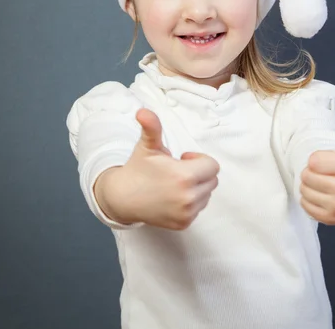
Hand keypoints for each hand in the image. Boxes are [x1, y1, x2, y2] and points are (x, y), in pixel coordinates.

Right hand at [95, 108, 219, 229]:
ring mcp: (187, 213)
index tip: (182, 159)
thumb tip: (143, 111)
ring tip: (175, 184)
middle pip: (212, 180)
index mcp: (184, 176)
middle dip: (199, 173)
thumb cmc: (138, 168)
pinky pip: (199, 209)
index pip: (212, 166)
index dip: (198, 160)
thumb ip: (152, 127)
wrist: (122, 198)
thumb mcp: (147, 146)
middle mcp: (189, 198)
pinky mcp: (184, 224)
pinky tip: (173, 197)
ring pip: (206, 195)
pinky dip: (191, 202)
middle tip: (178, 171)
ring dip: (197, 188)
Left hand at [299, 108, 334, 224]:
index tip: (331, 160)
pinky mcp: (330, 220)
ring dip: (310, 185)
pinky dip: (310, 199)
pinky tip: (323, 195)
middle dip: (314, 171)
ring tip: (326, 182)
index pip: (313, 161)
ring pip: (304, 190)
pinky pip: (305, 205)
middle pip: (306, 176)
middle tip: (328, 172)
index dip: (319, 158)